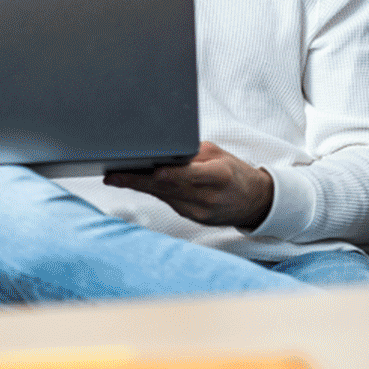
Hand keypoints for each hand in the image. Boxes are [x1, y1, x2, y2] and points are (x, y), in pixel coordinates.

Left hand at [102, 142, 273, 228]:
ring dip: (139, 186)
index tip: (151, 171)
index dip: (169, 175)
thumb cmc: (235, 173)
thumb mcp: (217, 154)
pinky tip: (136, 183)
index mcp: (219, 177)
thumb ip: (191, 153)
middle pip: (168, 188)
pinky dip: (152, 191)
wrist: (255, 202)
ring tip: (115, 176)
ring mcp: (199, 211)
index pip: (190, 176)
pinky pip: (168, 201)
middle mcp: (207, 197)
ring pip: (163, 196)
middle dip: (138, 181)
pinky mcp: (192, 218)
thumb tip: (163, 150)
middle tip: (113, 175)